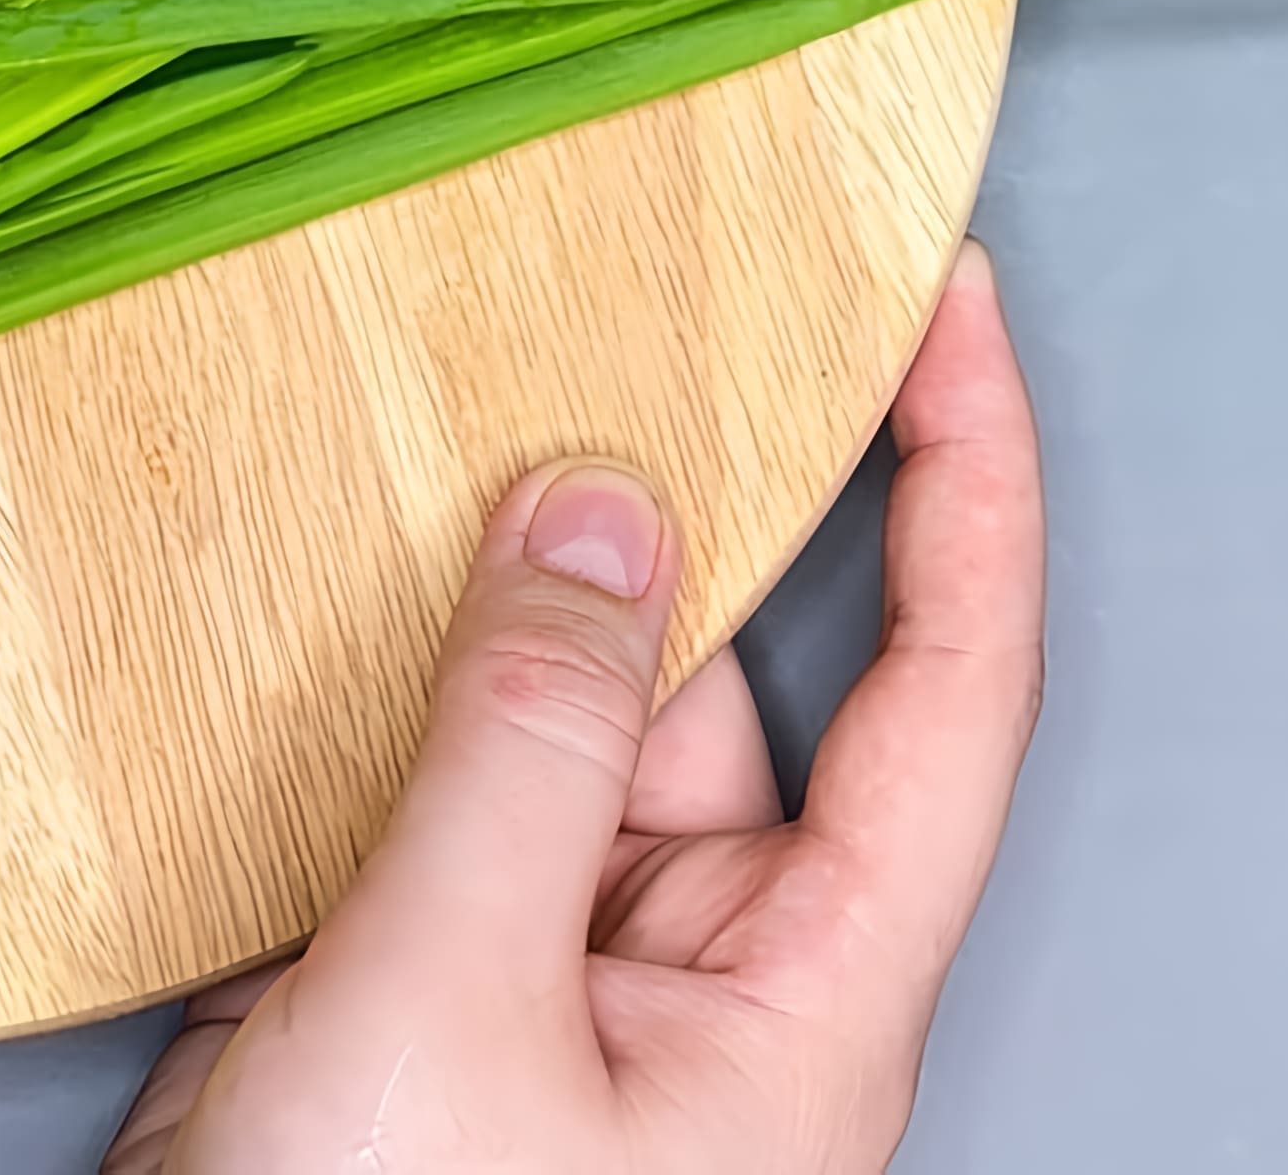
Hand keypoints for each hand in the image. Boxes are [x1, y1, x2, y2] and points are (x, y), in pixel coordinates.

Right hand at [103, 235, 1043, 1174]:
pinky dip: (376, 675)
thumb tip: (598, 507)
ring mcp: (549, 993)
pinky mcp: (406, 1000)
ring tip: (444, 393)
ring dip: (496, 579)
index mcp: (801, 1005)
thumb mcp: (455, 1005)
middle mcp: (699, 985)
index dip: (969, 481)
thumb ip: (529, 743)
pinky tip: (318, 565)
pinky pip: (430, 793)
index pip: (948, 687)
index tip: (952, 298)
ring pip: (558, 723)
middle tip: (636, 282)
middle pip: (727, 677)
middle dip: (683, 490)